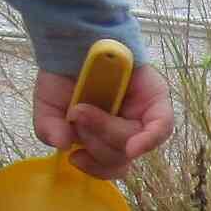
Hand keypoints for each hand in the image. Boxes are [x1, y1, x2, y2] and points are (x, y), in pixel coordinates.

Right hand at [34, 62, 174, 179]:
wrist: (74, 41)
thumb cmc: (64, 77)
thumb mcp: (49, 106)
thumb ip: (48, 128)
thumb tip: (62, 144)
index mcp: (106, 139)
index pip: (111, 166)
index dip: (96, 169)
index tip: (76, 157)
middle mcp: (129, 131)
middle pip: (121, 157)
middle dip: (94, 142)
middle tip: (76, 117)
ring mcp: (145, 116)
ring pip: (133, 142)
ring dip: (105, 131)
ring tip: (83, 110)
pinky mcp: (157, 100)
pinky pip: (161, 127)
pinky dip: (147, 140)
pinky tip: (133, 147)